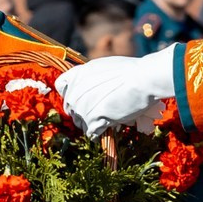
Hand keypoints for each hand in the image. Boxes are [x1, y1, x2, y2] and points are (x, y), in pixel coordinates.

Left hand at [54, 49, 178, 133]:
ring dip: (92, 124)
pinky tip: (108, 127)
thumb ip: (90, 77)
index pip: (61, 86)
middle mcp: (75, 92)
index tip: (81, 96)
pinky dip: (99, 133)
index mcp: (76, 75)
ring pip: (81, 123)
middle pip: (71, 109)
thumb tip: (91, 88)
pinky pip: (91, 134)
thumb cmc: (129, 71)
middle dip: (83, 112)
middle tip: (99, 112)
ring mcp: (82, 108)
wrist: (141, 79)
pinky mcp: (93, 121)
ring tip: (106, 119)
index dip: (70, 93)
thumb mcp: (103, 67)